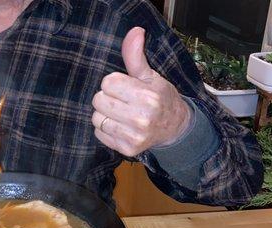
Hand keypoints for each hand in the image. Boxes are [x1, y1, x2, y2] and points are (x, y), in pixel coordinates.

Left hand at [92, 27, 190, 156]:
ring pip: (96, 118)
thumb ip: (136, 57)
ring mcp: (134, 136)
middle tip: (121, 101)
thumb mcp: (150, 76)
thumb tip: (134, 32)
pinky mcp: (126, 149)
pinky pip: (99, 133)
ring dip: (104, 114)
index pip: (107, 83)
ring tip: (119, 113)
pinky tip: (119, 125)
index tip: (124, 87)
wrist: (175, 128)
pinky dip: (105, 129)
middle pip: (99, 100)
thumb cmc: (160, 98)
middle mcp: (141, 118)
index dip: (113, 83)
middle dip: (107, 98)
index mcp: (148, 96)